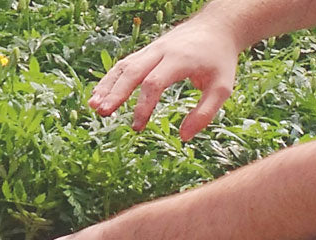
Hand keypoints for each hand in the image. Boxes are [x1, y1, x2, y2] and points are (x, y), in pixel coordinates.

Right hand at [89, 21, 243, 140]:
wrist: (217, 27)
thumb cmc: (220, 60)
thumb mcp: (222, 88)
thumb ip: (205, 113)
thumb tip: (184, 137)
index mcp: (180, 59)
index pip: (154, 83)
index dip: (142, 106)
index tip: (137, 127)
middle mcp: (161, 51)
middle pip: (132, 71)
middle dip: (115, 93)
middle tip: (102, 113)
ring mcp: (152, 49)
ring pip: (124, 65)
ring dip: (107, 85)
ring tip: (93, 106)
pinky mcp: (147, 51)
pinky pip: (125, 63)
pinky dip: (111, 78)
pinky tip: (100, 94)